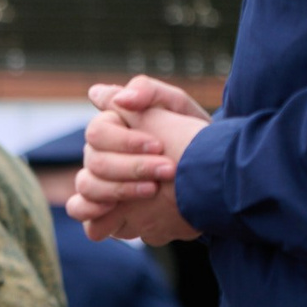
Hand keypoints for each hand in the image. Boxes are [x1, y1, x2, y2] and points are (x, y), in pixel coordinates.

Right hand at [67, 76, 206, 244]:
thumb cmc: (199, 139)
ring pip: (86, 187)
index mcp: (115, 131)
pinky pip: (85, 216)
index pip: (97, 133)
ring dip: (117, 189)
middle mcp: (105, 158)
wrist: (220, 181)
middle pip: (94, 162)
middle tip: (168, 170)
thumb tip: (104, 94)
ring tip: (152, 191)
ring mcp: (105, 188)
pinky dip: (92, 212)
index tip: (158, 145)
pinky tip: (114, 209)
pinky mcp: (112, 217)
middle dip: (132, 167)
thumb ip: (146, 90)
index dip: (124, 141)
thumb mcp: (179, 106)